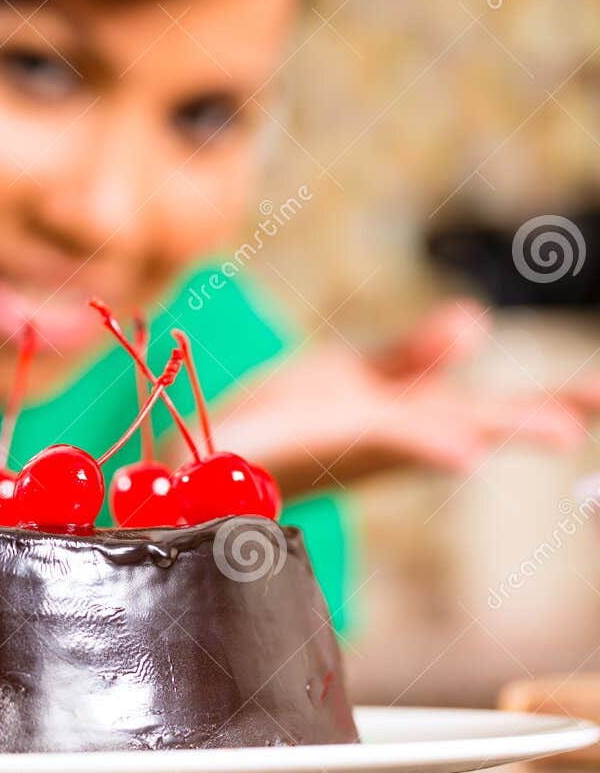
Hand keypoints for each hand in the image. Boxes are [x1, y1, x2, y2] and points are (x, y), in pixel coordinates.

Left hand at [202, 302, 593, 498]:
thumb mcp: (358, 375)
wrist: (211, 448)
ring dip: (489, 430)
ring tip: (556, 428)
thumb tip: (476, 321)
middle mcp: (395, 435)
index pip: (491, 411)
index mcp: (412, 418)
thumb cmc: (291, 418)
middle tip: (589, 408)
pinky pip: (380, 440)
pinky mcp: (322, 436)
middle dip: (534, 416)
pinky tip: (465, 452)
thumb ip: (415, 356)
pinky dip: (424, 443)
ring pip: (436, 432)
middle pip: (477, 422)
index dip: (550, 405)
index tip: (598, 397)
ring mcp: (360, 439)